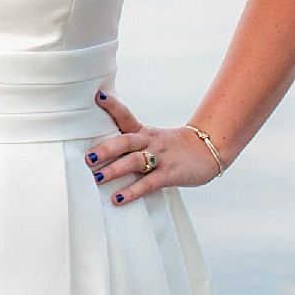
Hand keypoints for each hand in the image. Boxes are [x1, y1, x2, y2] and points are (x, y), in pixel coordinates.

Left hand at [85, 90, 221, 205]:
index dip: (113, 106)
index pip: (126, 115)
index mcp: (143, 131)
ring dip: (115, 170)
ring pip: (135, 161)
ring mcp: (160, 157)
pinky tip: (118, 198)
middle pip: (126, 141)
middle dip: (106, 149)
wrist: (206, 151)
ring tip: (98, 178)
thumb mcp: (150, 138)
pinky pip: (148, 183)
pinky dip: (132, 191)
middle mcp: (150, 142)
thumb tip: (96, 148)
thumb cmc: (171, 147)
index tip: (97, 96)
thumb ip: (128, 141)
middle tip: (88, 158)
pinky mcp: (169, 174)